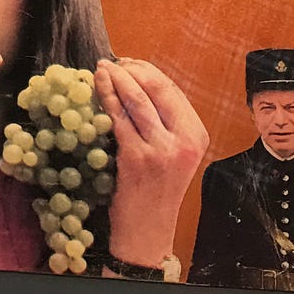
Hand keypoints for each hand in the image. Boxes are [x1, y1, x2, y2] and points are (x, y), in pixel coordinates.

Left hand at [94, 57, 210, 267]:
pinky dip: (106, 97)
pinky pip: (119, 118)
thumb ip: (165, 123)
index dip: (148, 71)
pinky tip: (96, 87)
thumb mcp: (173, 154)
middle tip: (113, 62)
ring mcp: (161, 149)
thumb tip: (138, 83)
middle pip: (157, 89)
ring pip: (137, 100)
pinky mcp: (137, 158)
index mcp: (196, 135)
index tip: (129, 63)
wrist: (147, 230)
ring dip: (116, 78)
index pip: (173, 90)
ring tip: (102, 68)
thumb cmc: (155, 191)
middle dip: (133, 70)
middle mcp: (184, 140)